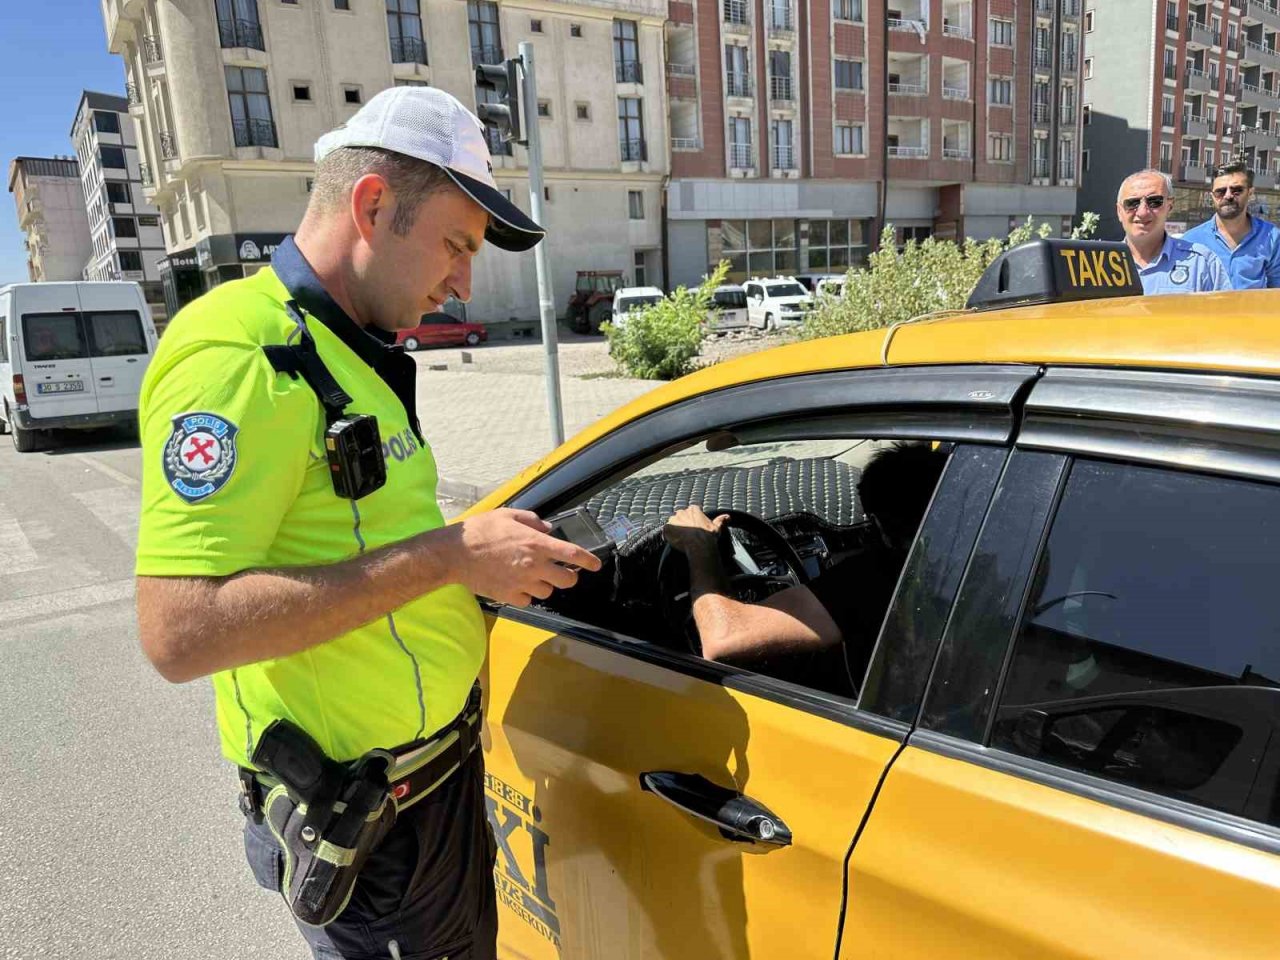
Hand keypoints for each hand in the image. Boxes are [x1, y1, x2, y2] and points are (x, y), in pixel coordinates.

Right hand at [452, 508, 602, 605]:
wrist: (455, 553)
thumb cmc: (480, 531)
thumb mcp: (508, 514)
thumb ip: (532, 520)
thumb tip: (547, 528)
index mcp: (535, 543)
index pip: (572, 555)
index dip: (588, 561)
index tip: (595, 564)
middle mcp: (533, 565)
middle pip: (566, 580)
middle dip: (568, 577)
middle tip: (560, 572)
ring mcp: (522, 582)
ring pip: (547, 592)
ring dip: (545, 585)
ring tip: (532, 575)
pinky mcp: (509, 596)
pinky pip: (528, 600)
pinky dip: (527, 594)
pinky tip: (517, 584)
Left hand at [663, 506, 727, 555]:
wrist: (699, 546)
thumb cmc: (708, 536)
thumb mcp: (717, 528)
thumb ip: (721, 520)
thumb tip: (728, 517)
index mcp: (693, 510)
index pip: (691, 510)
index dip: (693, 518)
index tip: (695, 525)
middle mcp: (682, 512)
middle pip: (681, 516)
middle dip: (683, 522)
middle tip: (687, 533)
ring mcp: (674, 520)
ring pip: (673, 523)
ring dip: (675, 528)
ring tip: (680, 538)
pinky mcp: (667, 528)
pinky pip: (666, 531)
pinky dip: (668, 535)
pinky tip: (674, 541)